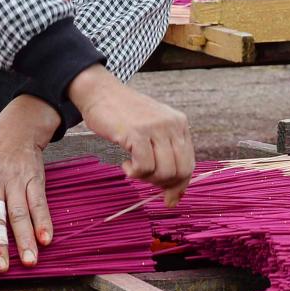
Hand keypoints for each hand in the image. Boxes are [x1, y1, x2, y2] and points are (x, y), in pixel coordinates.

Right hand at [69, 65, 194, 205]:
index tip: (169, 198)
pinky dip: (134, 172)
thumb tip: (173, 197)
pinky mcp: (137, 133)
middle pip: (180, 170)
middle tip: (144, 179)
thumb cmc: (123, 114)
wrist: (100, 92)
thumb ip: (165, 155)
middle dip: (163, 184)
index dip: (180, 185)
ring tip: (133, 169)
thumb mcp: (152, 129)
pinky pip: (144, 166)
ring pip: (164, 171)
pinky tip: (125, 164)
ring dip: (147, 178)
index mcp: (179, 123)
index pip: (189, 163)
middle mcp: (172, 124)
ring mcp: (155, 128)